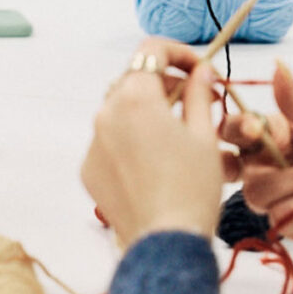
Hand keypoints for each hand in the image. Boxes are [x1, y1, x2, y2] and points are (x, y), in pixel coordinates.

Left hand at [81, 38, 223, 246]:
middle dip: (164, 82)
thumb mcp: (204, 135)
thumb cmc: (192, 187)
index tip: (199, 69)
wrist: (166, 243)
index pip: (151, 50)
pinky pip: (109, 140)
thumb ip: (198, 94)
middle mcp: (106, 111)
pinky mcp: (88, 167)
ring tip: (176, 133)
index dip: (178, 52)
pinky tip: (154, 161)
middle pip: (134, 79)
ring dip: (146, 110)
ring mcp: (93, 140)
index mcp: (136, 96)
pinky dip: (129, 139)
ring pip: (120, 109)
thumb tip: (201, 70)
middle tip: (195, 100)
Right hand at [220, 61, 292, 239]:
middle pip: (238, 171)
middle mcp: (275, 164)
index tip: (255, 129)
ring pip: (258, 196)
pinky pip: (283, 222)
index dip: (237, 129)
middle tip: (290, 165)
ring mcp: (287, 196)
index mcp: (276, 134)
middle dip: (252, 170)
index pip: (236, 131)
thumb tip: (278, 66)